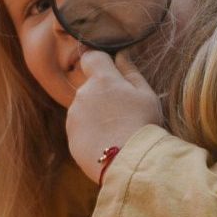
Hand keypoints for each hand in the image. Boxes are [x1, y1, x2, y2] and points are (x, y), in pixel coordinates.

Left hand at [65, 50, 165, 183]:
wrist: (128, 161)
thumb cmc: (142, 124)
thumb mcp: (146, 95)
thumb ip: (130, 72)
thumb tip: (120, 55)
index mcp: (102, 79)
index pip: (91, 57)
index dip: (100, 62)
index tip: (110, 71)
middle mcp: (82, 94)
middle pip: (90, 87)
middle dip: (102, 94)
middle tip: (123, 112)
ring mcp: (73, 117)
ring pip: (84, 108)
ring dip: (96, 114)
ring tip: (116, 131)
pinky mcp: (70, 137)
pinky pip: (81, 128)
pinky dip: (91, 133)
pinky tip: (107, 143)